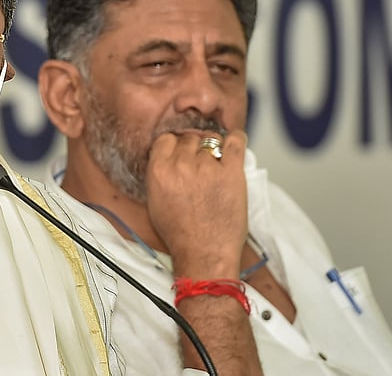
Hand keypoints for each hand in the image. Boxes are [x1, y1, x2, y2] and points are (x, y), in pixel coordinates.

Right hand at [145, 130, 247, 278]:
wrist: (204, 253)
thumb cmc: (180, 234)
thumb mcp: (154, 202)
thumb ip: (159, 175)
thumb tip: (168, 158)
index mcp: (159, 171)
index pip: (167, 139)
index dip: (175, 144)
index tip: (182, 151)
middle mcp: (182, 165)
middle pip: (189, 138)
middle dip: (194, 147)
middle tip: (200, 163)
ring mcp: (208, 167)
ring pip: (211, 140)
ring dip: (214, 148)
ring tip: (217, 163)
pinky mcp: (232, 172)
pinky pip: (236, 141)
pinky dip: (236, 138)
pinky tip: (234, 142)